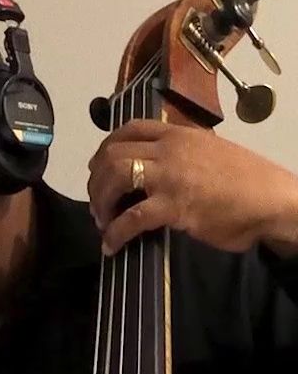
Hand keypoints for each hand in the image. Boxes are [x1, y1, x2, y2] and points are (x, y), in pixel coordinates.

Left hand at [86, 120, 297, 255]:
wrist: (276, 201)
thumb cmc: (249, 181)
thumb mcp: (212, 152)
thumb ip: (182, 154)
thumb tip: (157, 168)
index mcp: (179, 135)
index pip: (130, 129)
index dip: (106, 147)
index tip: (99, 165)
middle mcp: (169, 150)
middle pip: (113, 154)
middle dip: (96, 179)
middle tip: (97, 200)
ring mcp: (170, 177)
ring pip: (116, 177)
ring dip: (100, 201)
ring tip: (103, 221)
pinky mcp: (174, 206)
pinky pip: (132, 217)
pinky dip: (115, 232)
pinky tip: (111, 245)